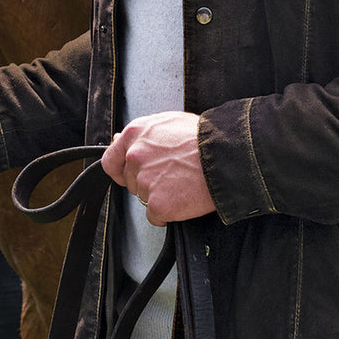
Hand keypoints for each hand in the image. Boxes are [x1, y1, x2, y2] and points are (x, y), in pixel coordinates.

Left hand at [101, 111, 215, 225]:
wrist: (227, 156)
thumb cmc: (205, 138)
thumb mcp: (169, 122)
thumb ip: (143, 134)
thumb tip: (121, 139)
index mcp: (136, 134)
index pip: (111, 161)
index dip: (121, 171)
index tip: (129, 176)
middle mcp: (135, 156)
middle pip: (131, 182)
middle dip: (148, 183)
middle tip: (173, 176)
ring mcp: (145, 181)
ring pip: (144, 198)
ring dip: (161, 196)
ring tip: (183, 184)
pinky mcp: (157, 203)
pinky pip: (155, 216)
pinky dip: (168, 213)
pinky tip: (184, 199)